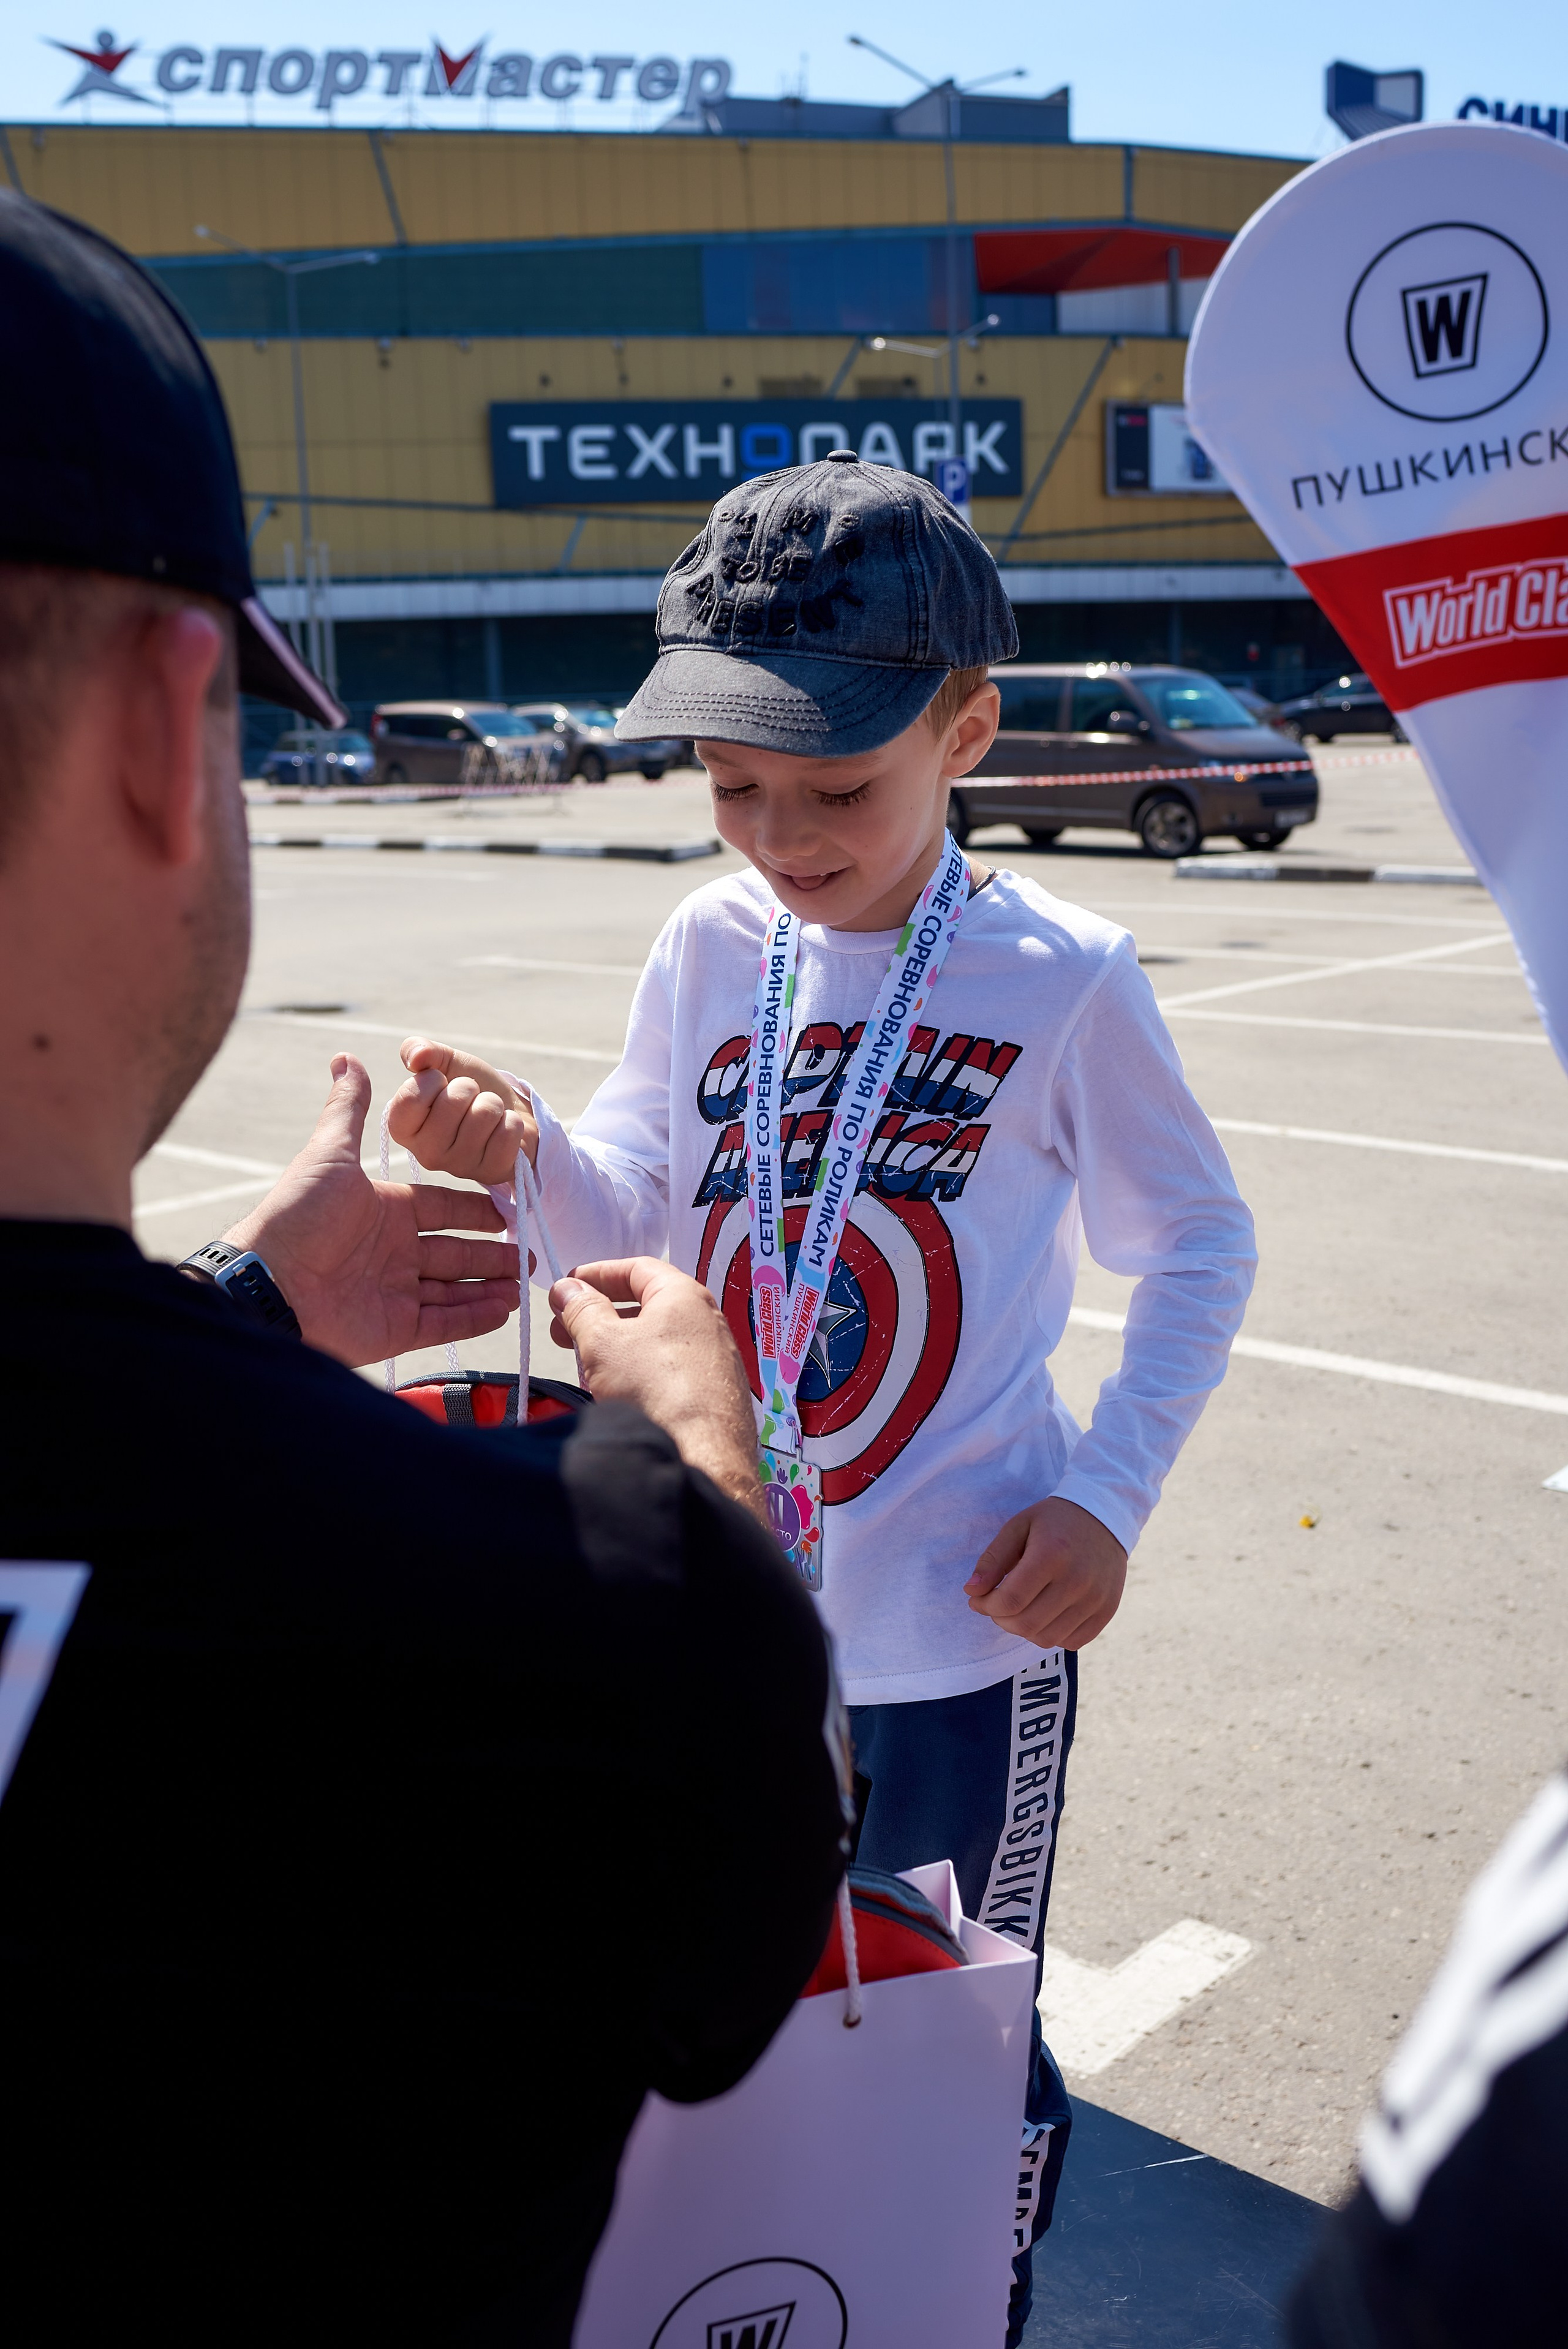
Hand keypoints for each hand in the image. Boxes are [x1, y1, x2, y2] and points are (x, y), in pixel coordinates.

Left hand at [222, 1055, 519, 1366]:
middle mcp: (392, 1252)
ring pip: (454, 1289)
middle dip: (492, 1253)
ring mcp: (394, 1293)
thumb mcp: (328, 1154)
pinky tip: (503, 1309)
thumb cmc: (299, 1215)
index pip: (442, 1209)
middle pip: (455, 1252)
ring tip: (524, 1283)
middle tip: (527, 1253)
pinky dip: (474, 1318)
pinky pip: (444, 1323)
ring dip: (490, 1286)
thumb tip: (347, 1057)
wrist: (269, 1282)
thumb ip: (348, 1110)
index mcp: (385, 1211)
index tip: (508, 1212)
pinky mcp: (394, 1329)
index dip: (476, 1211)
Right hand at [388, 1037, 537, 1185]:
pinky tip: (502, 1130)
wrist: (509, 1110)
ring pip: (484, 1113)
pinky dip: (511, 1121)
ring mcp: (459, 1167)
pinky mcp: (491, 1173)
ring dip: (493, 1103)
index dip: (433, 1078)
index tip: (440, 1083)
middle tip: (471, 1099)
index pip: (412, 1095)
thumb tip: (415, 1056)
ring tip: (488, 1114)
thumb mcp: (444, 1063)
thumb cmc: (471, 1089)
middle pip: (453, 1101)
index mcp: (403, 1127)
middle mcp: (425, 1153)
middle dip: (470, 1088)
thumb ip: (422, 1051)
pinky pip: (507, 1132)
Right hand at [550, 1258, 765, 1524]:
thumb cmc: (653, 1387)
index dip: (597, 1274)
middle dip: (600, 1314)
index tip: (566, 1288)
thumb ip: (582, 1309)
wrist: (706, 1458)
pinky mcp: (716, 1394)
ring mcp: (717, 1359)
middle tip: (563, 1331)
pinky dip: (639, 1371)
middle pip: (646, 1304)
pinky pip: (670, 1370)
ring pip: (657, 1340)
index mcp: (685, 1295)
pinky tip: (618, 1393)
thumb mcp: (603, 1342)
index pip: (637, 1268)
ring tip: (585, 1364)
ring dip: (617, 1346)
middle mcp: (708, 1321)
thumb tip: (567, 1287)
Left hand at [963, 1497, 1127, 1649]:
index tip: (977, 1599)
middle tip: (997, 1605)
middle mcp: (1077, 1580)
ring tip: (1020, 1609)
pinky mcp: (1107, 1611)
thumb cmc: (1054, 1522)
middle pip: (1026, 1623)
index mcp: (1052, 1554)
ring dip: (1024, 1629)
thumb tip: (971, 1592)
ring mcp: (1096, 1599)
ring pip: (1046, 1638)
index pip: (1010, 1600)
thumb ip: (992, 1559)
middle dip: (1000, 1620)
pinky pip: (1071, 1642)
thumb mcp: (1018, 1527)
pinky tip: (1045, 1614)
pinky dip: (1051, 1634)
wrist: (1104, 1518)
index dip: (986, 1606)